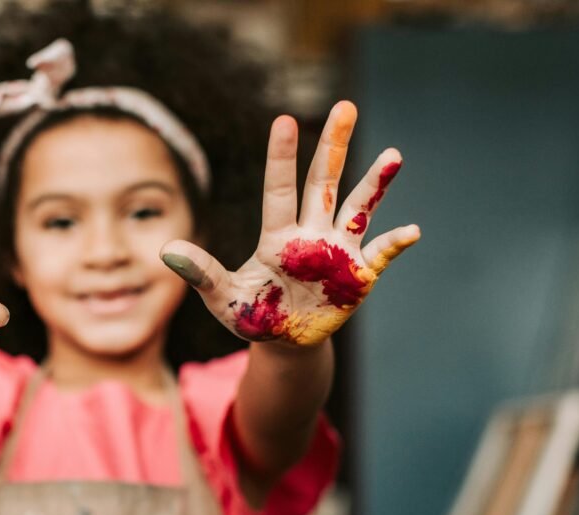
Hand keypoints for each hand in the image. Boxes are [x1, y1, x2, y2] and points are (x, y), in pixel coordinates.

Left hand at [161, 101, 418, 345]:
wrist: (285, 343)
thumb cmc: (253, 316)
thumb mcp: (223, 298)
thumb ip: (201, 274)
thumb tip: (166, 251)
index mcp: (277, 237)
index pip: (279, 189)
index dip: (282, 156)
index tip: (284, 119)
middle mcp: (310, 235)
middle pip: (323, 183)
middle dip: (333, 146)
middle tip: (345, 106)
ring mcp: (337, 252)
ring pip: (356, 209)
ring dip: (374, 185)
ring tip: (392, 156)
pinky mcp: (358, 275)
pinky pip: (381, 254)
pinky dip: (395, 243)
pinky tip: (412, 231)